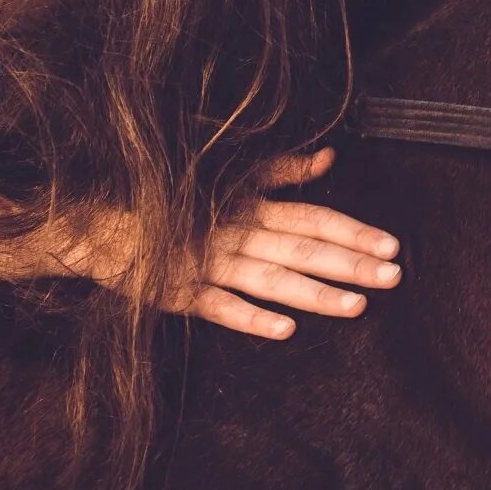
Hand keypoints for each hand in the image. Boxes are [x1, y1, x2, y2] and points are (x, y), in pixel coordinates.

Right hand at [0, 147, 403, 337]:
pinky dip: (250, 316)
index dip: (354, 231)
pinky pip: (219, 307)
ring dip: (316, 294)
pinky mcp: (179, 292)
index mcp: (247, 203)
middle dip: (351, 264)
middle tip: (394, 278)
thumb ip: (279, 169)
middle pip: (302, 250)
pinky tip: (284, 329)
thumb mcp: (226, 173)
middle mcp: (234, 231)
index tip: (392, 245)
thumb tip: (329, 160)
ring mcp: (206, 263)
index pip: (313, 218)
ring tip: (357, 306)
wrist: (96, 218)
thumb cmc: (169, 192)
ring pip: (270, 280)